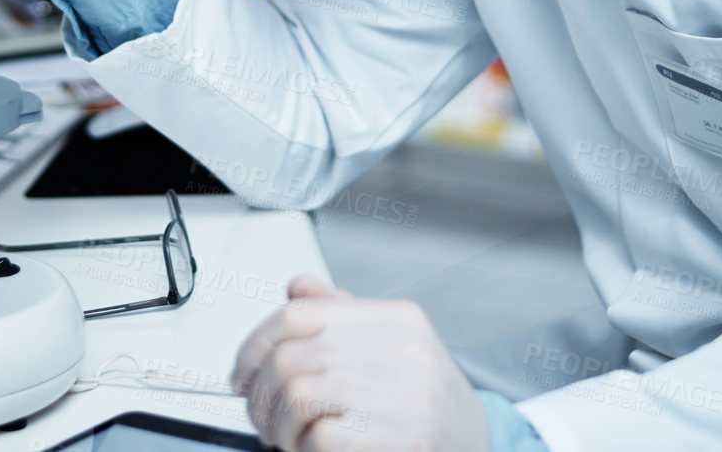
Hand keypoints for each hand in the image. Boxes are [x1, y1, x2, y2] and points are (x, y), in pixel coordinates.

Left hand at [232, 274, 489, 451]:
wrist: (479, 448)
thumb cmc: (428, 406)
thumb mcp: (395, 348)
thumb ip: (344, 316)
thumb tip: (297, 287)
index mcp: (397, 320)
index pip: (299, 314)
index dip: (254, 346)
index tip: (242, 373)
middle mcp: (405, 351)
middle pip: (290, 358)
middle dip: (259, 396)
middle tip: (261, 416)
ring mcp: (408, 397)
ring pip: (299, 395)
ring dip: (278, 426)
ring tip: (287, 437)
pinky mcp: (407, 440)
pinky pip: (322, 437)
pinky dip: (303, 449)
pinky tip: (314, 451)